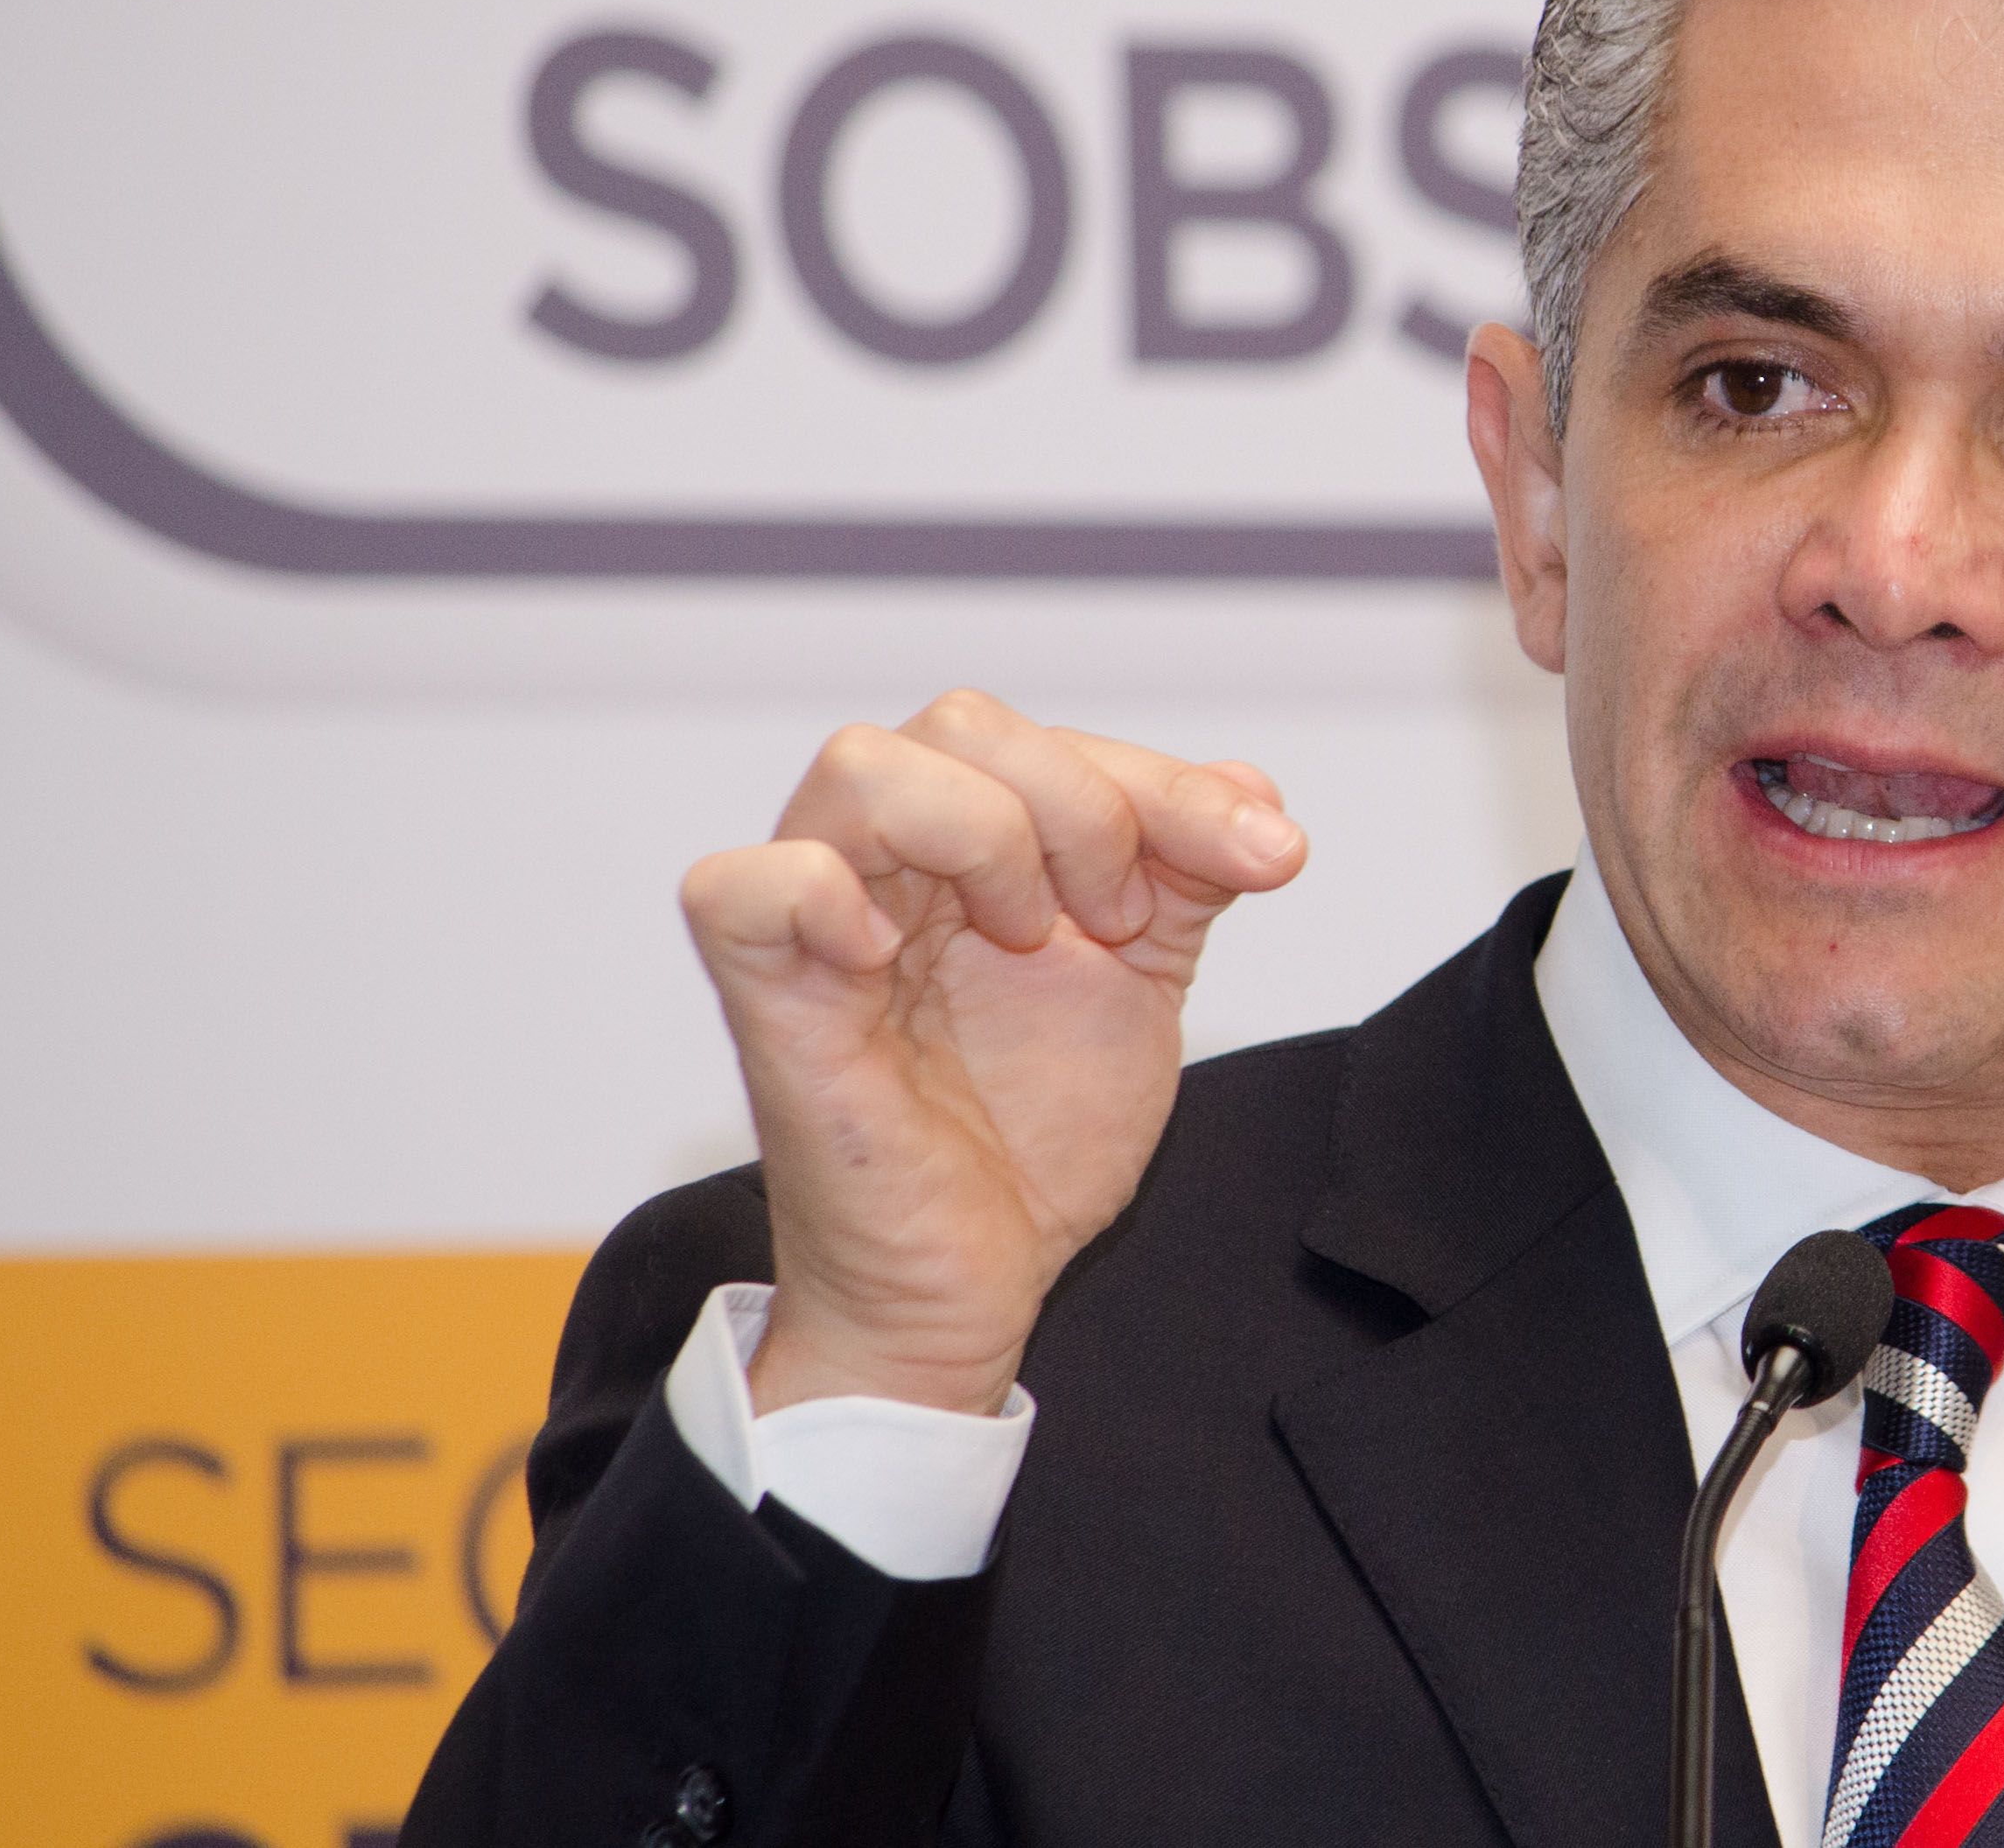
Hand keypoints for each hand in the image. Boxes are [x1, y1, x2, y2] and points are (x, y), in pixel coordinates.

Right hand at [678, 692, 1306, 1415]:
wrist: (982, 1281)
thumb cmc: (1031, 1138)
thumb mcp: (1139, 985)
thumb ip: (1187, 876)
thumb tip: (1254, 787)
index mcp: (964, 846)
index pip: (1048, 738)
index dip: (1170, 783)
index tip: (1265, 858)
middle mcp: (886, 865)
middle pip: (960, 722)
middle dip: (1082, 806)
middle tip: (1118, 922)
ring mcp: (821, 927)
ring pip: (861, 767)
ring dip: (982, 836)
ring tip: (1026, 938)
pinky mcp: (772, 1003)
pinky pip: (738, 888)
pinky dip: (821, 892)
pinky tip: (892, 953)